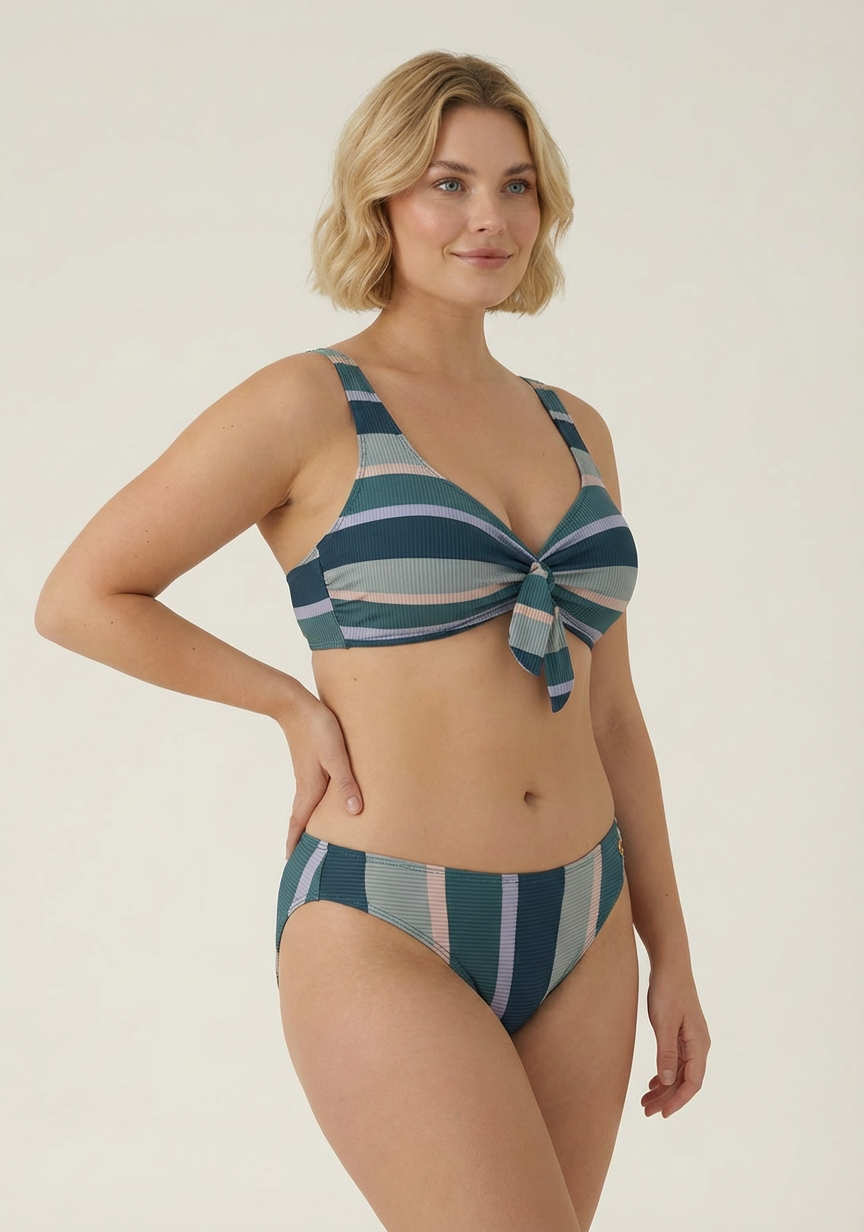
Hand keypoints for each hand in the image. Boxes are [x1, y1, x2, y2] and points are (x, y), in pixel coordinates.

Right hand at [276, 690, 362, 861]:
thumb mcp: (337, 757)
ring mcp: (305, 775)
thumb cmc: (318, 730)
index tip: (290, 862)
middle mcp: (305, 786)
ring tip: (312, 836)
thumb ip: (346, 784)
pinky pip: (310, 792)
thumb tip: (355, 812)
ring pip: (305, 806)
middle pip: (300, 818)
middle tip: (301, 858)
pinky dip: (312, 806)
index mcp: (309, 789)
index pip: (299, 823)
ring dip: (305, 823)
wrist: (296, 705)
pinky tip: (322, 803)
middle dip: (300, 838)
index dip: (295, 843)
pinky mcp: (309, 764)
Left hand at [641, 963, 710, 1117]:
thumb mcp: (664, 1022)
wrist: (670, 963)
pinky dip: (665, 1073)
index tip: (662, 1114)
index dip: (678, 1101)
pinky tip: (653, 1082)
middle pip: (685, 1080)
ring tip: (645, 1101)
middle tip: (646, 1111)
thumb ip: (666, 1052)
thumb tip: (668, 1081)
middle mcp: (698, 1044)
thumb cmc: (668, 989)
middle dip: (667, 1098)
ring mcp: (690, 1038)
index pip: (692, 1082)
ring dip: (664, 1087)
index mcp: (698, 1044)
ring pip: (679, 1071)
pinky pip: (676, 1060)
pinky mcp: (681, 1032)